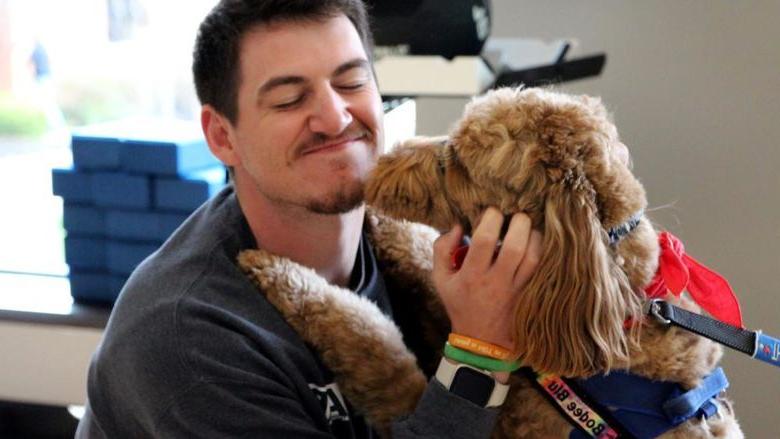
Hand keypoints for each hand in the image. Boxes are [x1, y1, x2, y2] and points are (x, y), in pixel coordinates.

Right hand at [432, 207, 541, 351]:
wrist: (482, 340)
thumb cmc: (460, 304)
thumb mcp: (441, 279)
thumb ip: (442, 250)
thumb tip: (457, 226)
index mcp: (472, 275)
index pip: (485, 240)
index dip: (491, 218)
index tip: (492, 212)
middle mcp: (496, 281)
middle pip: (515, 247)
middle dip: (519, 224)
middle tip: (518, 215)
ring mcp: (516, 290)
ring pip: (534, 257)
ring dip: (534, 236)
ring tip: (528, 228)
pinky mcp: (530, 294)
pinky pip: (542, 269)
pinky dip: (543, 251)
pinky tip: (537, 243)